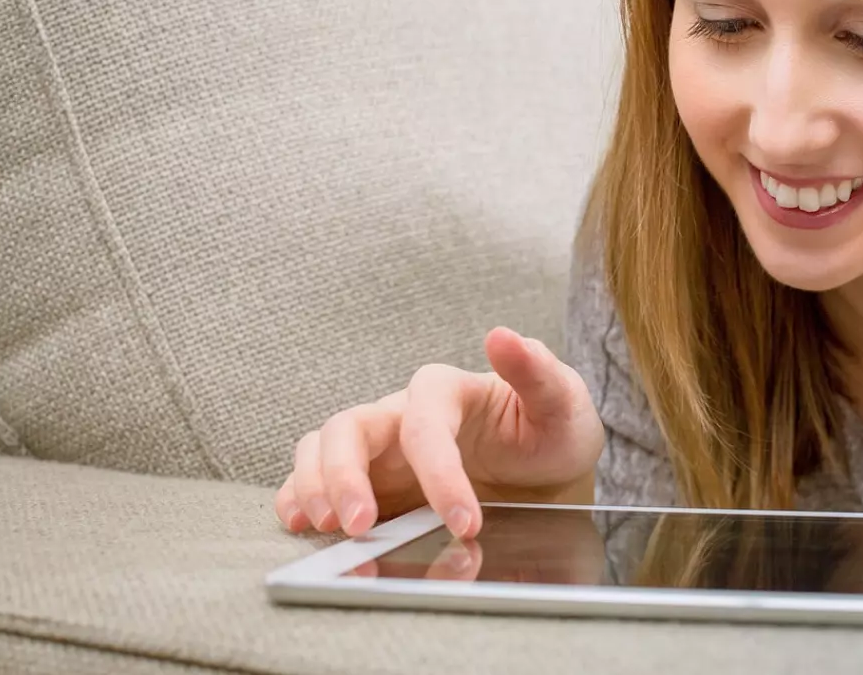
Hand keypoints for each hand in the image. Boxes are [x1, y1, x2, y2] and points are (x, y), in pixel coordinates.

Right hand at [274, 327, 603, 538]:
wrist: (547, 471)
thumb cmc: (551, 431)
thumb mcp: (562, 402)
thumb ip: (536, 371)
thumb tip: (501, 335)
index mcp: (446, 391)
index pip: (425, 423)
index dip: (439, 473)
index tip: (466, 522)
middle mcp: (403, 414)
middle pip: (350, 426)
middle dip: (345, 474)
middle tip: (359, 524)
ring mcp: (382, 449)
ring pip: (323, 448)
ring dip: (315, 485)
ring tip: (328, 527)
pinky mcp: (371, 481)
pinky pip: (316, 480)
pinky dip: (299, 497)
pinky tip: (301, 524)